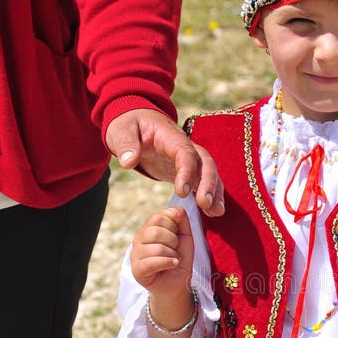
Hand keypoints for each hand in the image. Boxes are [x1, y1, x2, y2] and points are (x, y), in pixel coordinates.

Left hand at [106, 108, 224, 215]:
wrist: (138, 124)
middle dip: (208, 183)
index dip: (187, 171)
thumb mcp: (121, 130)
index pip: (185, 153)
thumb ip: (125, 144)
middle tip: (206, 204)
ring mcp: (190, 159)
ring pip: (209, 173)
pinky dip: (211, 195)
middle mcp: (186, 147)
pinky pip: (204, 181)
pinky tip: (213, 212)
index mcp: (170, 136)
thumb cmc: (130, 126)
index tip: (182, 191)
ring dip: (215, 191)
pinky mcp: (189, 170)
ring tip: (216, 212)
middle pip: (205, 163)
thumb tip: (128, 162)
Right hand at [130, 205, 193, 297]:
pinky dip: (168, 262)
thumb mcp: (185, 237)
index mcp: (148, 230)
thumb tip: (177, 209)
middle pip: (155, 231)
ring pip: (155, 247)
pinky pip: (152, 262)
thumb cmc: (179, 259)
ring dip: (172, 254)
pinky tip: (173, 264)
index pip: (157, 217)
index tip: (177, 236)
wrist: (178, 284)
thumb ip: (182, 221)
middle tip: (175, 249)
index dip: (173, 225)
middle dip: (173, 240)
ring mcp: (135, 256)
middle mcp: (138, 240)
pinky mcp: (137, 271)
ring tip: (174, 259)